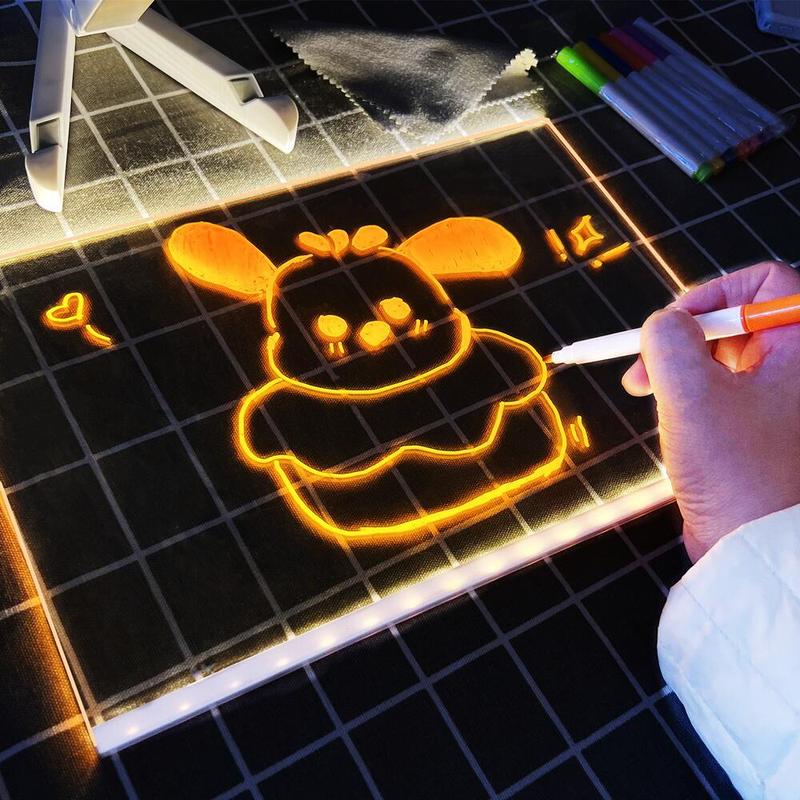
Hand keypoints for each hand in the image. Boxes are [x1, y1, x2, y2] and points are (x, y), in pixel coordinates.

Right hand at [622, 261, 799, 561]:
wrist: (752, 546)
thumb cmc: (736, 472)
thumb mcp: (690, 393)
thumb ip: (668, 338)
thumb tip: (664, 323)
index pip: (764, 284)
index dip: (711, 294)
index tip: (672, 326)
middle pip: (737, 320)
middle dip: (683, 338)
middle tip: (644, 367)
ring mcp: (784, 398)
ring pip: (724, 356)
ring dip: (680, 368)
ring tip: (646, 392)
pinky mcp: (764, 425)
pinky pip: (723, 388)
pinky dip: (690, 393)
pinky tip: (670, 416)